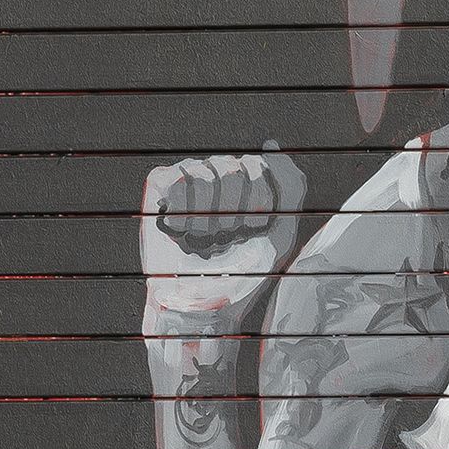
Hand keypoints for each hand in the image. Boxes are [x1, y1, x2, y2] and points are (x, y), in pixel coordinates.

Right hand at [140, 144, 308, 319]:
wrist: (205, 304)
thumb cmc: (244, 273)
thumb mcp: (281, 232)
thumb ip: (289, 186)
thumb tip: (270, 145)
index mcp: (246, 180)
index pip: (258, 166)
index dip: (258, 204)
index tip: (252, 232)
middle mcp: (217, 172)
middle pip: (232, 170)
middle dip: (232, 214)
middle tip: (224, 239)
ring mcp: (188, 177)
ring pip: (203, 174)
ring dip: (206, 219)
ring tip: (202, 240)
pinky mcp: (159, 186)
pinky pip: (176, 180)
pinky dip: (181, 212)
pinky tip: (181, 231)